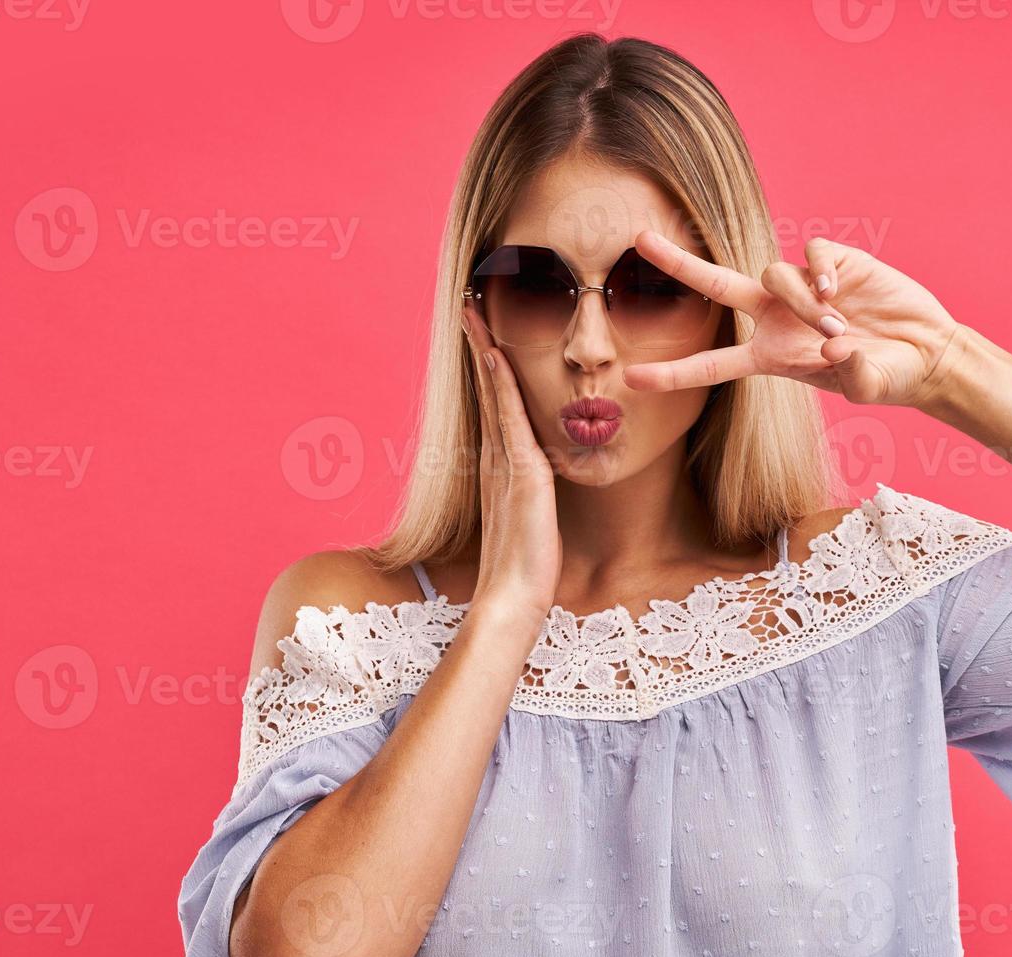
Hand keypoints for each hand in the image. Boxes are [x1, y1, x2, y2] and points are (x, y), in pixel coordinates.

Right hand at [461, 304, 561, 622]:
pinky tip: (496, 357)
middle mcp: (495, 457)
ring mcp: (504, 462)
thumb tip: (541, 480)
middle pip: (486, 390)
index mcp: (500, 465)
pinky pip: (509, 418)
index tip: (482, 331)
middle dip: (478, 346)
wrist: (514, 597)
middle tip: (470, 305)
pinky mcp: (519, 472)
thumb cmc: (525, 565)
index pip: (494, 405)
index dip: (487, 367)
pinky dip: (501, 385)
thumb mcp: (531, 518)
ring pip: (493, 395)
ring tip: (475, 314)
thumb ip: (532, 493)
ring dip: (484, 352)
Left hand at [622, 229, 964, 407]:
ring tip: (839, 329)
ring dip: (800, 304)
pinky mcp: (832, 263)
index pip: (711, 366)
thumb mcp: (868, 386)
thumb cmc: (889, 377)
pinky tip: (840, 294)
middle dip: (678, 263)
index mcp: (770, 357)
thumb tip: (836, 345)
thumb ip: (853, 374)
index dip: (672, 374)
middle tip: (639, 240)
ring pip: (772, 276)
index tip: (630, 379)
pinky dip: (820, 274)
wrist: (926, 352)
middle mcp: (775, 318)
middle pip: (715, 286)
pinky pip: (810, 256)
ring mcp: (802, 288)